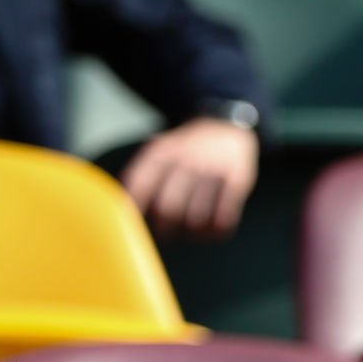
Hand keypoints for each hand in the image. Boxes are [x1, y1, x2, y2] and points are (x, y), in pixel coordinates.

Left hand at [121, 117, 259, 238]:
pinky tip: (211, 232)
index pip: (141, 185)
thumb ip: (142, 173)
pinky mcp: (237, 181)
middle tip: (165, 235)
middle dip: (164, 229)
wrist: (227, 126)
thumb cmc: (188, 148)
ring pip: (197, 219)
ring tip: (190, 234)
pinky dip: (216, 232)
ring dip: (192, 234)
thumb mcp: (161, 148)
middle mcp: (186, 160)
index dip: (135, 210)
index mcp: (162, 152)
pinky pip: (224, 218)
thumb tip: (125, 209)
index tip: (133, 225)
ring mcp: (212, 170)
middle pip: (168, 208)